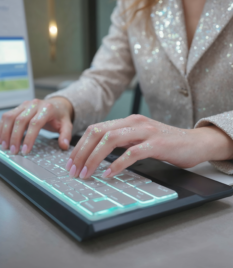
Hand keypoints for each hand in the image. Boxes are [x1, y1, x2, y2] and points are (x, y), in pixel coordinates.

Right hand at [0, 97, 73, 154]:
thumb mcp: (67, 125)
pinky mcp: (19, 107)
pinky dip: (2, 127)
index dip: (29, 138)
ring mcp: (25, 104)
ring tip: (5, 146)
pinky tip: (2, 138)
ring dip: (5, 132)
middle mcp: (35, 104)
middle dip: (15, 137)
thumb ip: (66, 135)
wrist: (57, 104)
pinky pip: (7, 116)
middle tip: (13, 151)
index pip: (35, 123)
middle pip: (20, 120)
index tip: (25, 150)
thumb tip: (64, 146)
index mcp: (47, 108)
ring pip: (10, 117)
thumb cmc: (60, 116)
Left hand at [66, 115, 232, 178]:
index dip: (80, 145)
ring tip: (86, 173)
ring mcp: (146, 132)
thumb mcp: (138, 138)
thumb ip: (121, 141)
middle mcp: (134, 122)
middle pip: (99, 132)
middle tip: (73, 170)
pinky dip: (117, 164)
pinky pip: (132, 153)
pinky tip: (108, 174)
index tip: (71, 161)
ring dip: (94, 158)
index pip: (96, 129)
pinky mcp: (157, 144)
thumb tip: (97, 154)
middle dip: (81, 152)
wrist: (194, 142)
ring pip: (111, 140)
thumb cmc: (165, 143)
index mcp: (127, 121)